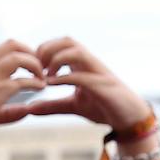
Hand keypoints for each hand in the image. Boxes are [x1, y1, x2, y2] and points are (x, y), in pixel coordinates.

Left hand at [1, 38, 153, 138]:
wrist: (129, 119)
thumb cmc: (104, 108)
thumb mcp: (73, 106)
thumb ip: (52, 105)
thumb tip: (30, 108)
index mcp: (82, 64)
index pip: (61, 44)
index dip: (43, 51)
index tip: (32, 69)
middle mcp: (90, 63)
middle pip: (67, 40)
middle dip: (47, 50)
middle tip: (37, 69)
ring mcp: (97, 71)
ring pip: (75, 51)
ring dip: (56, 60)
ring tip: (46, 76)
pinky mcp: (103, 85)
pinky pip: (82, 75)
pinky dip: (64, 77)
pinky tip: (52, 84)